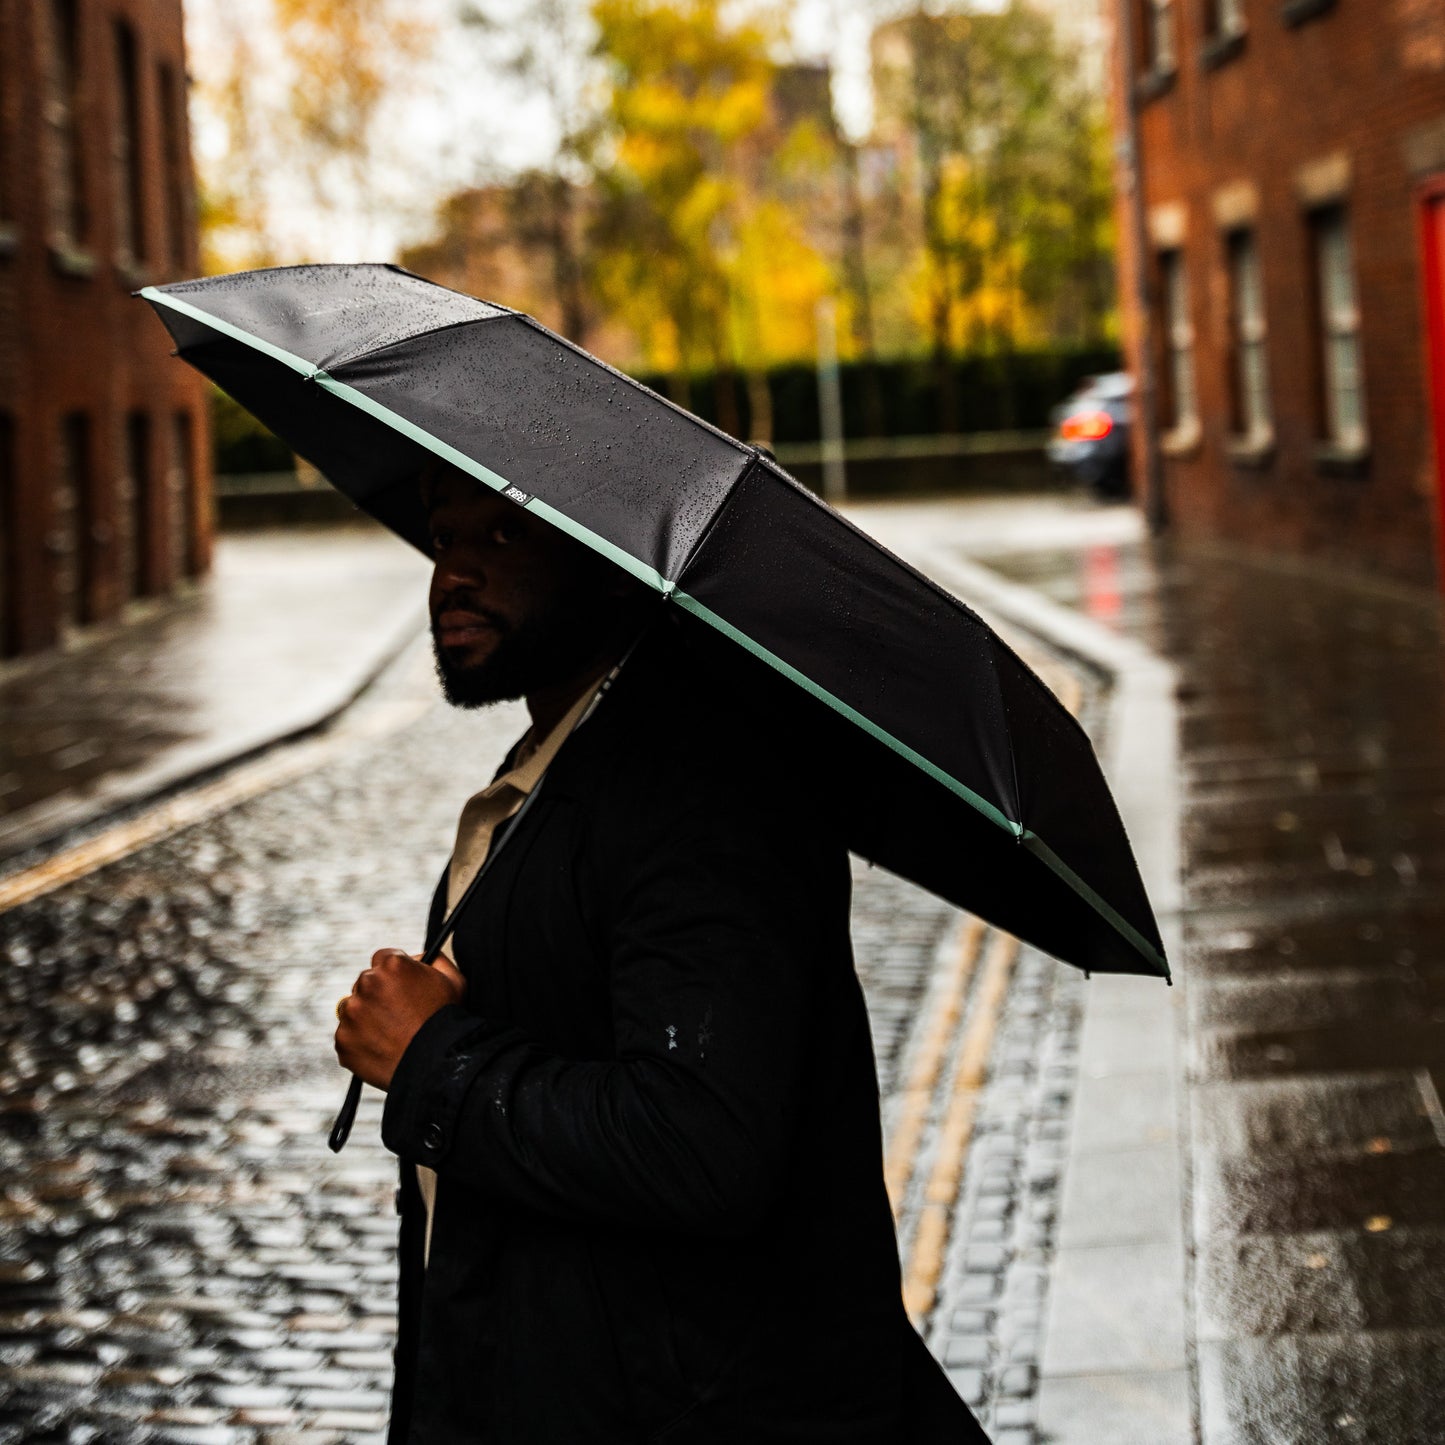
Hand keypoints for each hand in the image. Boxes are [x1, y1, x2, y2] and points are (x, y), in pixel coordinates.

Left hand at [334, 948, 465, 1090]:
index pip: (383, 959)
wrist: (436, 1063)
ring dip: (365, 1017)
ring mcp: (352, 1013)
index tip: (399, 988)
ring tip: (390, 1034)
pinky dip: (360, 1042)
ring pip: (353, 1009)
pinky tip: (382, 1048)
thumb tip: (418, 957)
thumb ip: (434, 960)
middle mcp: (367, 983)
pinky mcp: (344, 1040)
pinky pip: (348, 1037)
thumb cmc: (448, 1021)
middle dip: (378, 995)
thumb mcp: (453, 980)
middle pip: (366, 983)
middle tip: (397, 1015)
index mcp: (392, 965)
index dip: (394, 975)